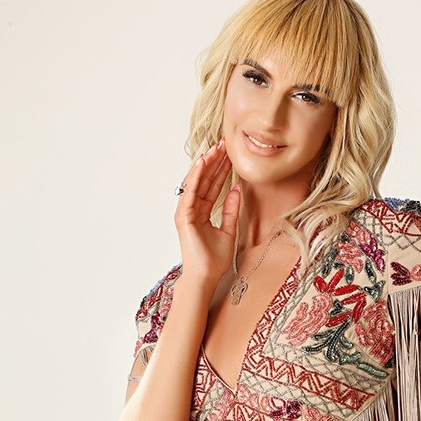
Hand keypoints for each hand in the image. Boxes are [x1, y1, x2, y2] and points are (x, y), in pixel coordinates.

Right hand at [174, 138, 240, 288]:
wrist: (206, 276)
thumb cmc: (215, 259)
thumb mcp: (229, 229)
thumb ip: (230, 209)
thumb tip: (236, 189)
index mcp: (202, 212)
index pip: (213, 186)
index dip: (221, 170)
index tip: (230, 155)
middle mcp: (192, 209)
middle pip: (204, 180)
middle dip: (214, 162)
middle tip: (224, 144)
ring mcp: (186, 212)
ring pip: (197, 182)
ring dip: (206, 164)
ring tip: (215, 148)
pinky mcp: (184, 216)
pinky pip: (190, 191)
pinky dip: (196, 176)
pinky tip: (203, 162)